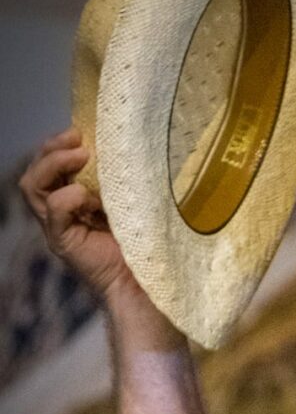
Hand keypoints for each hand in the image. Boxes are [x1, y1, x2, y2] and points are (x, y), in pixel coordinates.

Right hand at [19, 126, 139, 299]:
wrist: (144, 282)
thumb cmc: (143, 243)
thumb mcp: (129, 204)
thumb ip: (118, 182)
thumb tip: (123, 149)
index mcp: (74, 200)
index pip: (52, 166)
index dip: (59, 145)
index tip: (81, 131)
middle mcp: (60, 212)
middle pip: (36, 171)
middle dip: (52, 149)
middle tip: (76, 138)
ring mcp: (57, 226)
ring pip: (33, 186)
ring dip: (54, 165)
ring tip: (80, 156)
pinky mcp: (62, 240)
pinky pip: (53, 209)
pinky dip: (68, 197)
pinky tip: (90, 197)